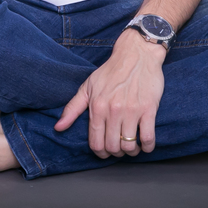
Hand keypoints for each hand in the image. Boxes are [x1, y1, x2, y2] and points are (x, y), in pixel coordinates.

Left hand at [55, 30, 165, 157]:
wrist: (136, 54)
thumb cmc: (111, 71)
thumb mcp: (87, 86)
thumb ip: (72, 108)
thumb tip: (58, 127)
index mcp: (97, 107)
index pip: (96, 143)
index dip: (101, 153)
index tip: (105, 151)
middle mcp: (113, 111)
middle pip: (113, 147)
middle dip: (115, 153)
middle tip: (119, 148)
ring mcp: (132, 111)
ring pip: (129, 146)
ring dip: (131, 152)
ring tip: (132, 146)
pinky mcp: (149, 109)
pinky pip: (148, 138)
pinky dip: (147, 147)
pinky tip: (144, 145)